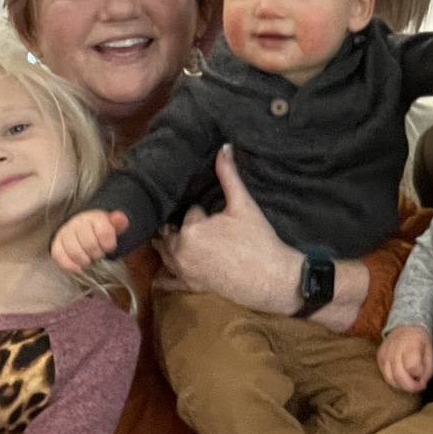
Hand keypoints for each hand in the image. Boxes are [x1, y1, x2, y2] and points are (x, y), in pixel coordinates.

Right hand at [52, 209, 127, 272]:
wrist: (83, 227)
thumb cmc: (100, 229)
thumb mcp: (113, 226)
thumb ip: (119, 223)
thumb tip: (119, 218)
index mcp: (94, 216)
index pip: (103, 232)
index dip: (109, 245)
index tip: (109, 247)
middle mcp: (77, 222)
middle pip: (89, 245)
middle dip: (97, 254)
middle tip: (99, 255)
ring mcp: (64, 233)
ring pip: (74, 252)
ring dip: (85, 261)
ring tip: (89, 260)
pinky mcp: (56, 244)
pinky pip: (59, 256)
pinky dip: (70, 265)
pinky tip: (78, 267)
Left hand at [152, 144, 303, 315]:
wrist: (270, 278)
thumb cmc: (258, 240)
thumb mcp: (244, 204)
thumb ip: (229, 175)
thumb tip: (224, 146)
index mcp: (191, 228)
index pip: (189, 211)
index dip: (201, 210)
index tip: (212, 211)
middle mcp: (180, 250)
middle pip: (170, 231)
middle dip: (179, 225)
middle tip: (193, 221)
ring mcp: (183, 271)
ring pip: (165, 252)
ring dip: (169, 244)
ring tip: (177, 236)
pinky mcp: (189, 286)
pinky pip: (168, 281)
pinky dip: (164, 276)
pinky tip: (162, 273)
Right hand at [379, 325, 432, 391]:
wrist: (406, 325)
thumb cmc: (420, 339)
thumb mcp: (429, 351)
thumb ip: (427, 369)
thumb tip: (422, 384)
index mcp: (411, 344)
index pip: (412, 366)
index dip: (418, 375)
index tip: (423, 376)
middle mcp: (395, 349)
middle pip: (399, 375)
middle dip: (410, 386)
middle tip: (417, 386)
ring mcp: (385, 353)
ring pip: (389, 378)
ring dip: (401, 386)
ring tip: (409, 383)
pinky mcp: (379, 357)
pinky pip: (384, 375)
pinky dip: (393, 380)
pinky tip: (400, 378)